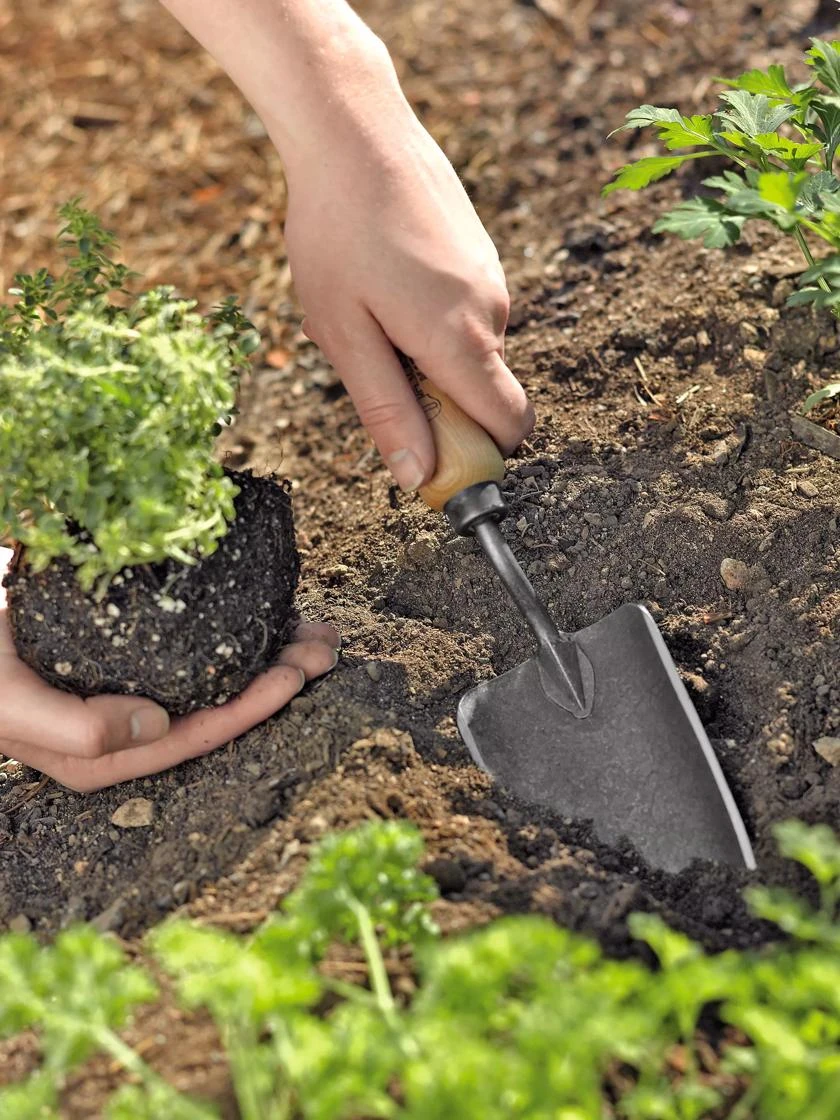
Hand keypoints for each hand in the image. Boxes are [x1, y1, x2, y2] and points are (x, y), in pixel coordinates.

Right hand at [0, 548, 338, 791]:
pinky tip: (267, 608)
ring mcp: (128, 684)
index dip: (250, 708)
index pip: (194, 736)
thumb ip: (74, 728)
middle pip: (217, 704)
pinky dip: (236, 625)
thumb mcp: (7, 700)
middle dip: (278, 675)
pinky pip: (196, 642)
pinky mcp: (128, 647)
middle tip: (326, 644)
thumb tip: (156, 726)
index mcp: (102, 754)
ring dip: (268, 647)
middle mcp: (124, 725)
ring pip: (215, 671)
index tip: (295, 675)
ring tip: (314, 624)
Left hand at [282, 104, 534, 491]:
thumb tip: (418, 477)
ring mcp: (492, 277)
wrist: (354, 130)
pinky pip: (464, 314)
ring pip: (470, 352)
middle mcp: (493, 310)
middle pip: (486, 393)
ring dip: (426, 355)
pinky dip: (430, 319)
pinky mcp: (482, 254)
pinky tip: (385, 279)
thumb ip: (386, 411)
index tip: (434, 456)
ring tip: (371, 308)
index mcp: (461, 339)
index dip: (479, 454)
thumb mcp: (345, 335)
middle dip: (438, 400)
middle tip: (375, 360)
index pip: (509, 425)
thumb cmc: (337, 234)